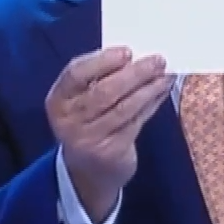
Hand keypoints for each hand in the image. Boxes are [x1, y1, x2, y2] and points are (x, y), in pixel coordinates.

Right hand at [45, 47, 171, 223]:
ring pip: (123, 108)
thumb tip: (137, 57)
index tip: (127, 52)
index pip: (75, 74)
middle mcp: (68, 120)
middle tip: (157, 61)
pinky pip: (135, 123)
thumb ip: (100, 79)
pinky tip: (161, 93)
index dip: (102, 61)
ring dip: (148, 89)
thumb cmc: (89, 123)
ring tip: (165, 76)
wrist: (89, 172)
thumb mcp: (82, 101)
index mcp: (58, 100)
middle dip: (134, 74)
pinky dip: (151, 105)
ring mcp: (88, 139)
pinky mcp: (110, 152)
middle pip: (103, 92)